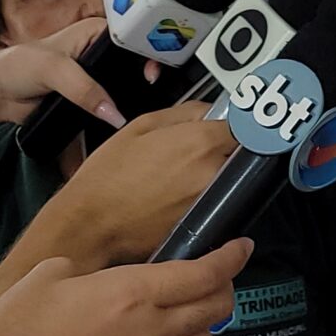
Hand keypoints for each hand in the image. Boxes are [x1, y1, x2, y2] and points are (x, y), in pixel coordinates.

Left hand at [0, 20, 148, 129]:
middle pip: (136, 61)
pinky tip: (132, 117)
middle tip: (155, 88)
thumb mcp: (54, 71)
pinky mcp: (93, 97)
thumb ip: (85, 90)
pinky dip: (123, 111)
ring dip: (138, 95)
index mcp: (96, 31)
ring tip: (149, 105)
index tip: (154, 70)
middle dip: (149, 73)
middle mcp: (101, 50)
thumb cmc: (19, 67)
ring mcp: (98, 75)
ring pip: (129, 84)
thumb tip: (113, 113)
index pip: (133, 34)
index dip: (149, 48)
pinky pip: (116, 104)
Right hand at [0, 242, 253, 335]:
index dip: (230, 258)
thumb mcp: (50, 274)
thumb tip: (102, 279)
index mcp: (133, 291)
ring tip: (181, 320)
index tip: (242, 248)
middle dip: (222, 290)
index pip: (203, 273)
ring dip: (200, 327)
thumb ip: (90, 272)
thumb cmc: (17, 325)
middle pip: (215, 308)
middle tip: (211, 283)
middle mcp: (153, 330)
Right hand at [29, 105, 236, 268]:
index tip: (227, 125)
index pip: (243, 125)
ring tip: (182, 176)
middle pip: (240, 153)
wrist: (92, 224)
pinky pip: (219, 202)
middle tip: (197, 152)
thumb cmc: (108, 177)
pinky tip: (178, 196)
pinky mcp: (207, 224)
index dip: (233, 124)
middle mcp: (213, 172)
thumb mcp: (140, 126)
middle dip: (225, 149)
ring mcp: (213, 201)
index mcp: (201, 142)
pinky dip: (207, 196)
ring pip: (232, 178)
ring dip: (217, 173)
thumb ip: (184, 112)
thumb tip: (210, 110)